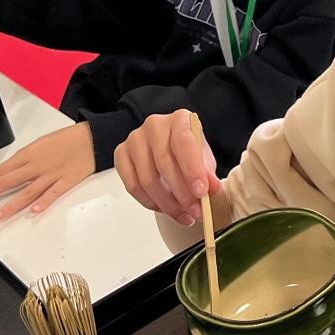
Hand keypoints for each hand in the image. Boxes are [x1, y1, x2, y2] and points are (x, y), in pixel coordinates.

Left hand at [0, 122, 94, 221]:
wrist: (92, 137)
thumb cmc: (66, 140)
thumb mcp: (39, 145)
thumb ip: (23, 161)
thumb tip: (8, 174)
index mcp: (27, 154)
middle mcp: (36, 165)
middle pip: (5, 182)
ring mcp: (51, 174)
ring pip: (26, 191)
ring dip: (9, 205)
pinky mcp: (67, 180)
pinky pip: (53, 192)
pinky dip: (44, 201)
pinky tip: (34, 210)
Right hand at [114, 110, 217, 227]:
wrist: (170, 149)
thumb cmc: (189, 152)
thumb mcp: (204, 160)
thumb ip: (208, 173)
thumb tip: (212, 188)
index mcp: (179, 119)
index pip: (184, 142)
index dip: (192, 169)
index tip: (201, 192)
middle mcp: (154, 125)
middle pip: (164, 163)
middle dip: (182, 194)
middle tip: (195, 212)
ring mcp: (134, 139)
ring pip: (147, 179)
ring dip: (167, 203)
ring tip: (183, 215)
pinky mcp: (121, 154)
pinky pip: (132, 186)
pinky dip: (150, 203)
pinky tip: (164, 209)